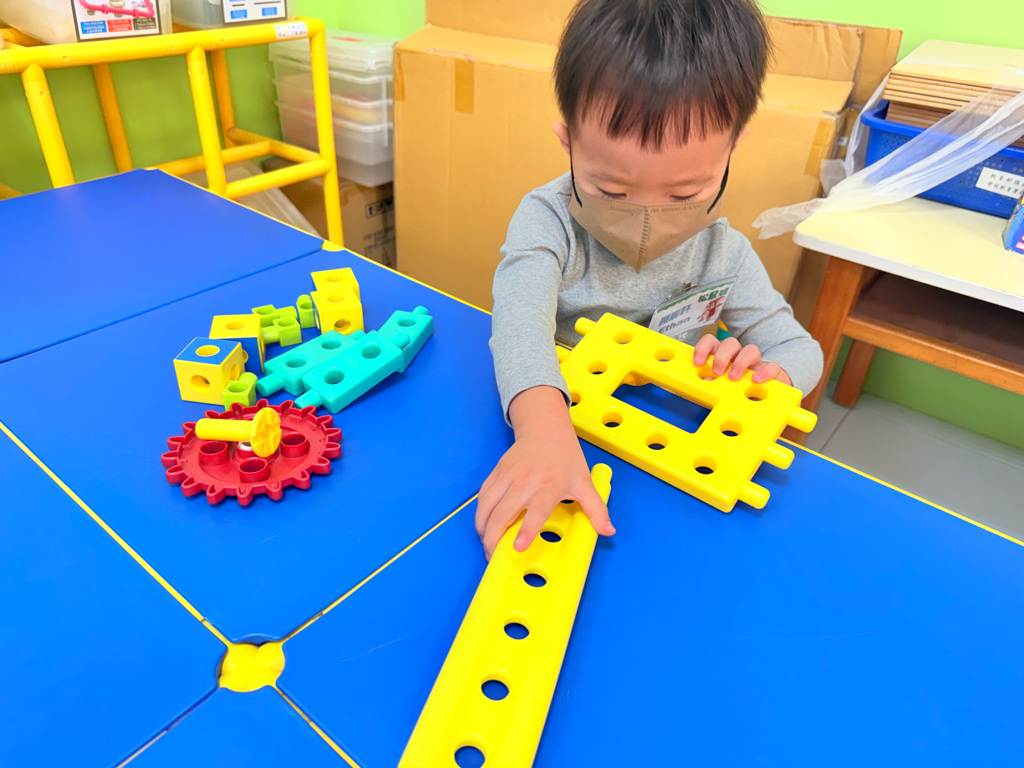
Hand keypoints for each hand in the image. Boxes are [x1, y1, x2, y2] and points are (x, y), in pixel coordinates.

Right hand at [476, 386, 614, 559]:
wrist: (545, 429)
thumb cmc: (565, 456)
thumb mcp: (584, 482)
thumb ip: (596, 509)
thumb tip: (609, 531)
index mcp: (549, 486)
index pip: (536, 511)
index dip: (526, 530)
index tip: (517, 547)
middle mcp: (525, 482)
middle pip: (503, 513)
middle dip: (494, 538)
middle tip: (493, 556)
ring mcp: (508, 477)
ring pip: (487, 505)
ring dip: (483, 527)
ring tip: (485, 543)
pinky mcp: (496, 473)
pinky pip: (483, 495)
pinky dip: (480, 512)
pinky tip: (483, 524)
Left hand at [692, 335, 791, 384]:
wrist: (760, 400)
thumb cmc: (734, 392)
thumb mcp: (719, 389)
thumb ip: (712, 384)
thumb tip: (707, 382)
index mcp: (721, 357)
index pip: (711, 342)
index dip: (703, 348)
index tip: (697, 362)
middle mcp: (737, 356)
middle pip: (731, 343)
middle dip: (722, 356)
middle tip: (717, 372)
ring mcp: (754, 364)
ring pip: (751, 349)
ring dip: (741, 362)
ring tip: (733, 378)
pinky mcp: (769, 373)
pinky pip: (772, 366)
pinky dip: (765, 371)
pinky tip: (756, 380)